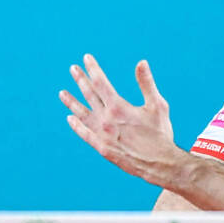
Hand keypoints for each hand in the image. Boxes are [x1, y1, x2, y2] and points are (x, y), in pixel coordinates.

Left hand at [60, 55, 187, 186]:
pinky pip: (84, 134)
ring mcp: (101, 134)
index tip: (86, 59)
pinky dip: (76, 125)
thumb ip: (146, 83)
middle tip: (73, 69)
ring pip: (82, 113)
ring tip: (62, 93)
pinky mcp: (101, 147)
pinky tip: (70, 119)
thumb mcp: (158, 105)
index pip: (100, 82)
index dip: (93, 69)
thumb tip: (141, 62)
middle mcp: (106, 119)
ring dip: (71, 102)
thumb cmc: (160, 133)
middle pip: (89, 95)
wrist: (159, 163)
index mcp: (118, 107)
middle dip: (81, 80)